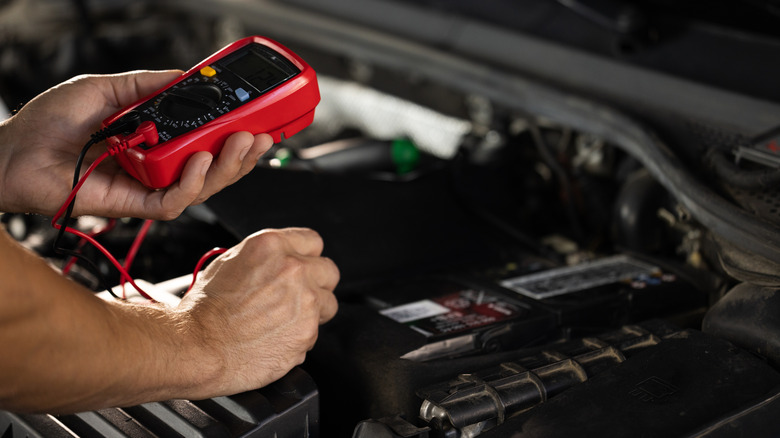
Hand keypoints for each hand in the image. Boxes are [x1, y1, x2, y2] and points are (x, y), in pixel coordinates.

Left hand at [0, 71, 272, 218]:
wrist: (12, 154)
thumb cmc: (48, 124)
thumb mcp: (106, 88)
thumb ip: (148, 85)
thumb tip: (188, 76)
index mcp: (155, 139)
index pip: (205, 140)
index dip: (234, 133)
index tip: (257, 118)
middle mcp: (157, 166)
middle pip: (214, 167)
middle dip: (243, 154)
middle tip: (261, 134)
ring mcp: (148, 188)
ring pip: (203, 187)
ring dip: (228, 167)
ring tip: (242, 144)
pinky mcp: (135, 206)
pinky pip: (175, 201)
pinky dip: (192, 183)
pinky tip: (199, 161)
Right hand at [175, 228, 338, 397]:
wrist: (197, 347)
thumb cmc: (204, 310)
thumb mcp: (229, 262)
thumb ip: (265, 258)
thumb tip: (280, 261)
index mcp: (273, 246)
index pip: (313, 242)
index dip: (306, 257)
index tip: (303, 267)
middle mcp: (293, 269)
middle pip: (329, 271)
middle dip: (316, 284)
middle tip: (296, 298)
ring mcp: (305, 301)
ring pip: (328, 304)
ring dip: (313, 313)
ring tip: (283, 322)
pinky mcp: (307, 332)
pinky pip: (314, 333)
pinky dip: (299, 338)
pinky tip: (274, 339)